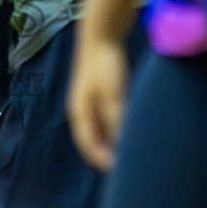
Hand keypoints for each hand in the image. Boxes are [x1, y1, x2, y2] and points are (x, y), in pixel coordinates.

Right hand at [67, 32, 129, 170]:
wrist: (101, 35)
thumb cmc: (104, 66)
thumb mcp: (112, 96)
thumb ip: (116, 120)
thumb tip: (122, 142)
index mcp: (79, 113)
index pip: (88, 145)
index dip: (101, 160)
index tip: (118, 172)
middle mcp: (81, 110)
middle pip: (91, 139)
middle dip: (105, 153)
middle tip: (123, 166)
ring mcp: (87, 100)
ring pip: (98, 128)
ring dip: (110, 141)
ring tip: (126, 151)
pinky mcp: (97, 92)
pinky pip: (103, 118)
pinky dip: (113, 127)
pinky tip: (126, 128)